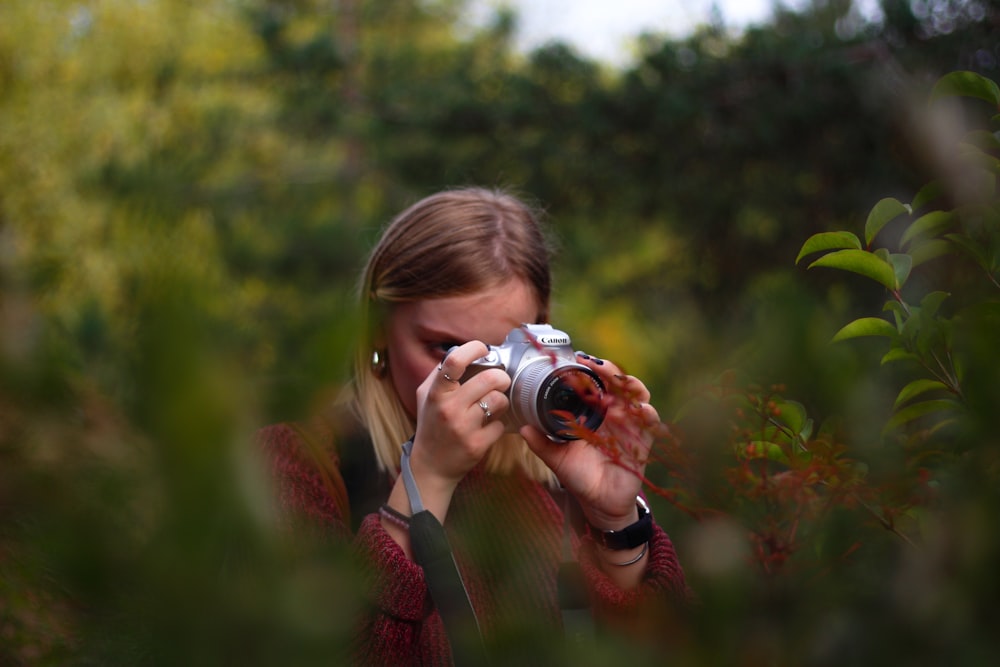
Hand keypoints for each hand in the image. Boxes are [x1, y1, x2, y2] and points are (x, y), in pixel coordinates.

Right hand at [407, 341, 511, 509]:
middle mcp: (448, 409)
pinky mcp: (477, 445)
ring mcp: (463, 428)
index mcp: (435, 393)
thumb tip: (462, 352)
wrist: (430, 467)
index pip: (454, 361)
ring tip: (495, 404)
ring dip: (502, 400)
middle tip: (501, 380)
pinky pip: (501, 425)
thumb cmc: (431, 427)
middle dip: (501, 376)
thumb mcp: (425, 397)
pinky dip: (499, 424)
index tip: (483, 349)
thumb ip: (439, 375)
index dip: (474, 349)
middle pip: (488, 379)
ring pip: (498, 400)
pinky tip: (489, 426)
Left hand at [521, 353, 659, 530]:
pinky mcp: (643, 442)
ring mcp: (630, 426)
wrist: (598, 504)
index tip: (579, 359)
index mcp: (594, 414)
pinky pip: (650, 423)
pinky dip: (647, 413)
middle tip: (597, 365)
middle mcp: (613, 415)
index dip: (591, 370)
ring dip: (629, 386)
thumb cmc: (580, 477)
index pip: (596, 384)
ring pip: (637, 396)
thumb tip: (522, 428)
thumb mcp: (557, 459)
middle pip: (618, 383)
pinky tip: (638, 410)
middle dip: (610, 370)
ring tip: (617, 383)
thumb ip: (541, 443)